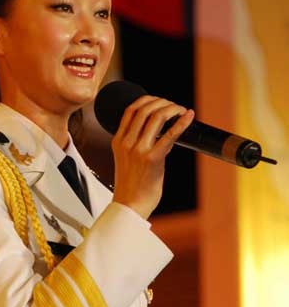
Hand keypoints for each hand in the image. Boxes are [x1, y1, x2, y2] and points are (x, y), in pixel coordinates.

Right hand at [111, 95, 194, 218]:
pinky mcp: (153, 159)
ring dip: (173, 109)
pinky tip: (189, 116)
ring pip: (157, 117)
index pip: (131, 110)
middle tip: (175, 107)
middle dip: (163, 102)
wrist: (130, 206)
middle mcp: (126, 143)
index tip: (160, 101)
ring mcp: (138, 150)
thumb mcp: (126, 160)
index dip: (147, 100)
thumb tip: (159, 133)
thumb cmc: (132, 186)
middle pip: (145, 110)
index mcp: (118, 141)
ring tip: (182, 111)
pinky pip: (169, 135)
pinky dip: (181, 122)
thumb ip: (135, 145)